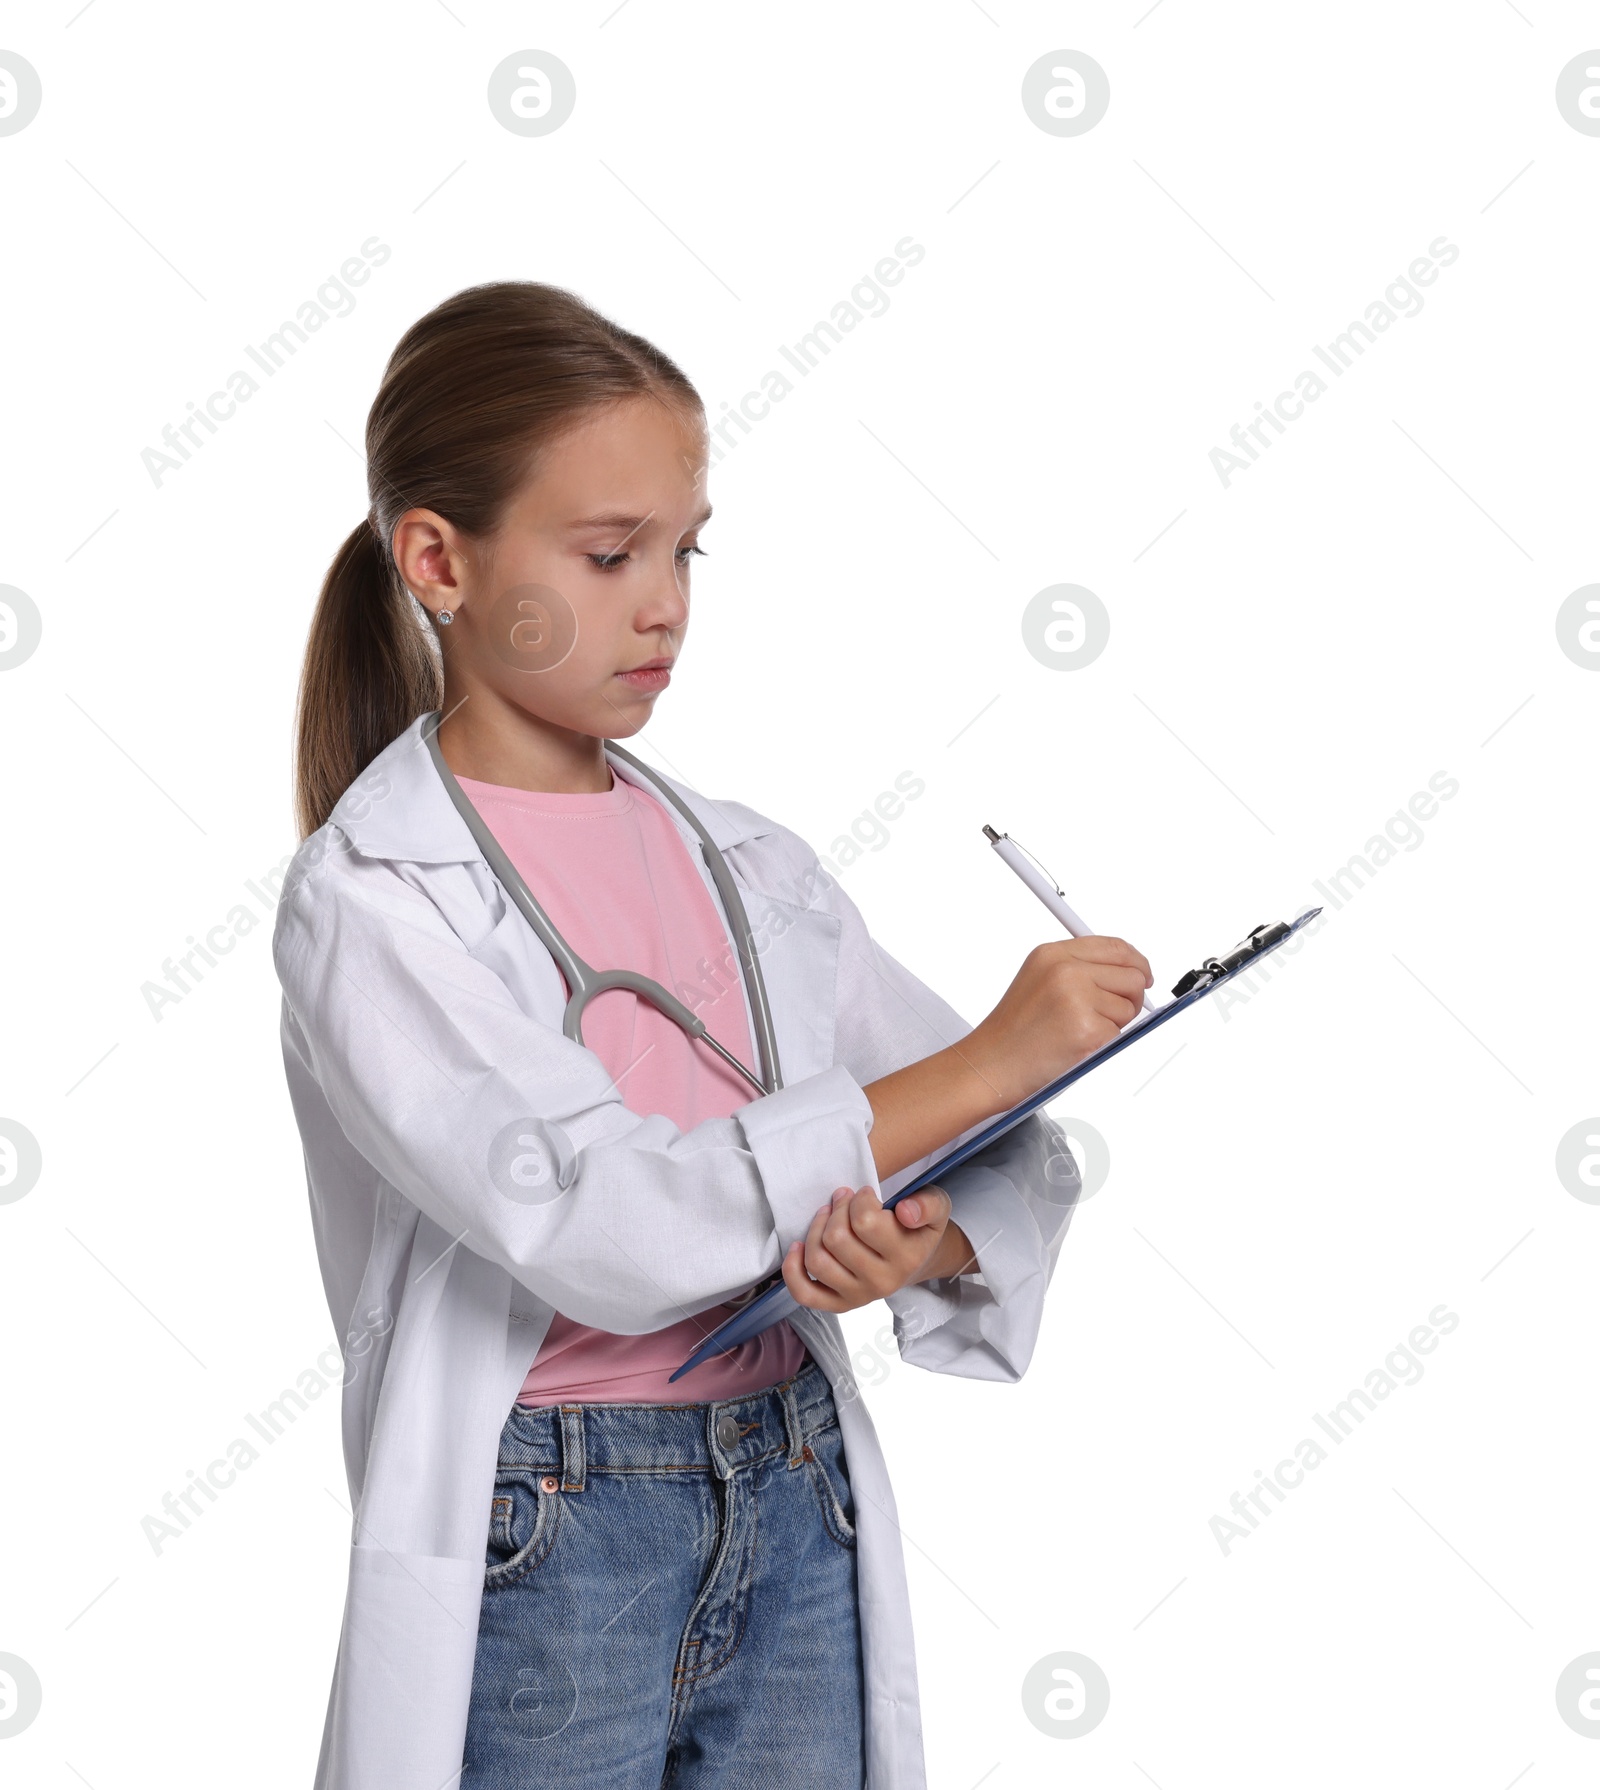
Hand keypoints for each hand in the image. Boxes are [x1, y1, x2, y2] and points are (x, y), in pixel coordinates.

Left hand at [780, 1185, 970, 1313]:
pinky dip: (793, 1269)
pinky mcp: (839, 1304)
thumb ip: (928, 1204)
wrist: (917, 1260)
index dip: (859, 1199)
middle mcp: (882, 1282)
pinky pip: (805, 1293)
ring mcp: (859, 1296)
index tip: (866, 1194)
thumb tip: (905, 1212)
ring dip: (816, 1229)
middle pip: (837, 1239)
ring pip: (818, 1260)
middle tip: (844, 1200)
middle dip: (837, 1209)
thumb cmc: (917, 1228)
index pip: (865, 1221)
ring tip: (828, 1215)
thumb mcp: (936, 1207)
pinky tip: (799, 1246)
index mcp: (906, 1257)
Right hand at [966, 935, 1152, 1108]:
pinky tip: (1075, 1045)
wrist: (990, 1064)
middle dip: (1131, 997)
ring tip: (1077, 1031)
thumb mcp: (1038, 981)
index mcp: (1052, 954)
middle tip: (1110, 1014)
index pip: (1115, 946)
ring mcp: (1077, 998)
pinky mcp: (1087, 1028)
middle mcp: (1065, 970)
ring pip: (1129, 1006)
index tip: (1143, 975)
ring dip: (1113, 1023)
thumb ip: (1078, 969)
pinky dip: (1104, 1043)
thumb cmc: (1013, 1031)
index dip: (1136, 962)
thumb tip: (1128, 972)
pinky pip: (1119, 1033)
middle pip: (1131, 974)